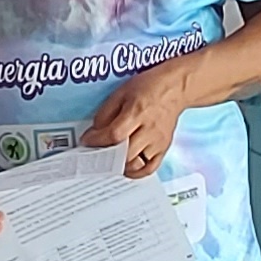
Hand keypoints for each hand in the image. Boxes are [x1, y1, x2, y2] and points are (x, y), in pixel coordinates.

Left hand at [84, 58, 191, 176]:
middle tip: (95, 154)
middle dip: (106, 156)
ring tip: (109, 159)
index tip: (86, 141)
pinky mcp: (163, 148)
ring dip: (119, 165)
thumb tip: (94, 132)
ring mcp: (158, 141)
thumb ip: (106, 113)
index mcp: (137, 112)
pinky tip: (126, 167)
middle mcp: (149, 130)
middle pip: (125, 153)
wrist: (175, 88)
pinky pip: (149, 168)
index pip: (114, 134)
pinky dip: (136, 172)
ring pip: (136, 164)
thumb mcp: (121, 93)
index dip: (97, 140)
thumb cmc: (148, 88)